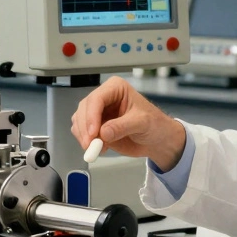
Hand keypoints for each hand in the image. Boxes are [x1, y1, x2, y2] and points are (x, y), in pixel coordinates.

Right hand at [70, 76, 186, 170]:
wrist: (157, 140)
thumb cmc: (154, 125)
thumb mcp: (142, 123)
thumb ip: (122, 127)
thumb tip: (103, 133)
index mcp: (116, 88)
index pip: (97, 98)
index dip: (91, 116)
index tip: (93, 134)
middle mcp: (104, 97)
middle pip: (84, 109)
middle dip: (85, 128)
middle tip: (90, 145)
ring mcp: (98, 112)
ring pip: (79, 121)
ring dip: (83, 136)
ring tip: (97, 148)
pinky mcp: (95, 126)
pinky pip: (82, 132)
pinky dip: (86, 141)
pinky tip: (99, 148)